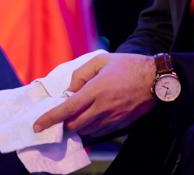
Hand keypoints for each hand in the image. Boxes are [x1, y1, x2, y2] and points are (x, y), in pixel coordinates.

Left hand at [33, 53, 156, 138]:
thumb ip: (81, 74)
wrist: (156, 79)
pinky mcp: (120, 124)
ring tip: (75, 116)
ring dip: (77, 126)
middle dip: (63, 123)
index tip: (37, 126)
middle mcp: (102, 108)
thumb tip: (71, 89)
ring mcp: (112, 118)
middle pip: (74, 125)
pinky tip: (90, 119)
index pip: (67, 109)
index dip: (50, 119)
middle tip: (60, 116)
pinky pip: (99, 132)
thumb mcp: (101, 60)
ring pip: (86, 131)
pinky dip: (90, 129)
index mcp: (95, 90)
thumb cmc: (128, 66)